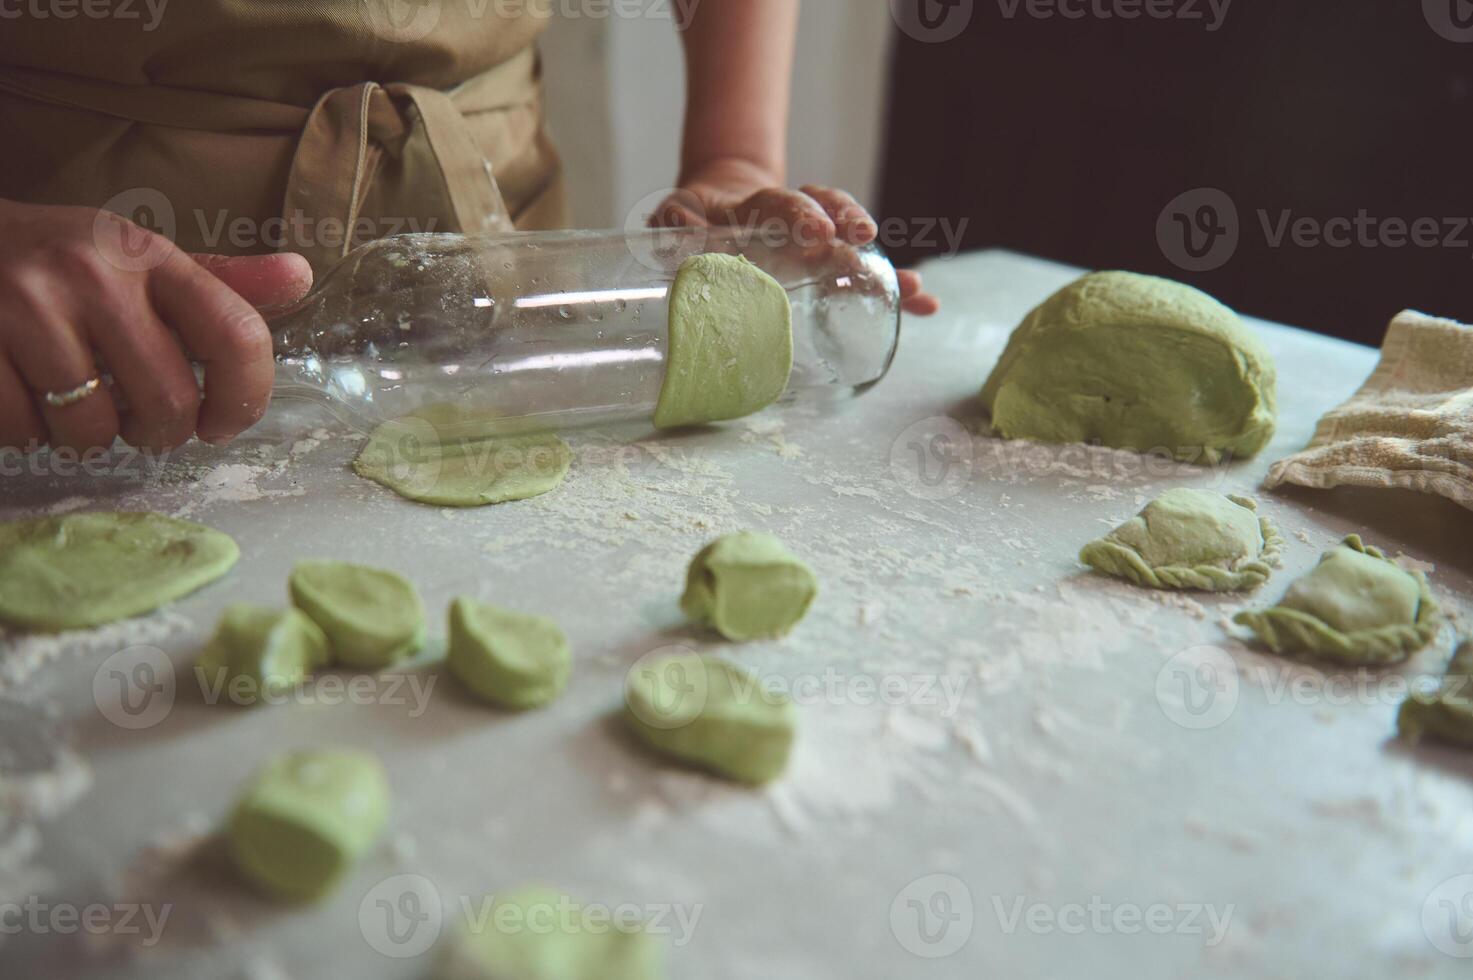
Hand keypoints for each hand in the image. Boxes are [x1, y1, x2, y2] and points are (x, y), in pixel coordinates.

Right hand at [0, 199, 312, 454]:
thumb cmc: (58, 262)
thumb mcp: (136, 259)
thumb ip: (216, 282)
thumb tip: (301, 276)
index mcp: (148, 255)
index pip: (237, 334)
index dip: (245, 397)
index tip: (223, 423)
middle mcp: (93, 274)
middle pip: (170, 402)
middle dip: (158, 432)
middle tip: (135, 419)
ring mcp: (27, 307)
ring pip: (93, 429)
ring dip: (85, 436)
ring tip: (68, 397)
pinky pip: (26, 431)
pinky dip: (26, 431)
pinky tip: (20, 392)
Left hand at [652, 159, 940, 316]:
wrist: (714, 207)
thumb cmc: (694, 218)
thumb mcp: (677, 214)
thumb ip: (672, 218)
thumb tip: (675, 221)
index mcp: (758, 207)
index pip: (784, 202)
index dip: (803, 213)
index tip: (818, 231)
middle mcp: (795, 219)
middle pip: (831, 214)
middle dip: (850, 227)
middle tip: (864, 243)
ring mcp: (814, 241)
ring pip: (855, 243)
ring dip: (884, 264)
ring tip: (911, 288)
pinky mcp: (825, 265)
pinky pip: (865, 276)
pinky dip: (895, 291)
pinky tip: (924, 307)